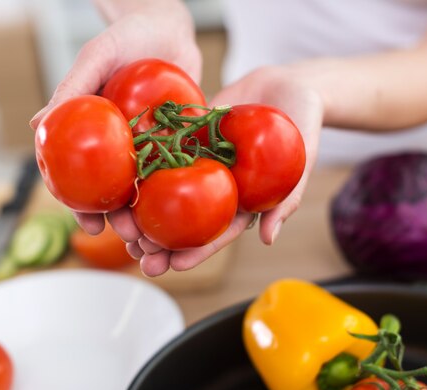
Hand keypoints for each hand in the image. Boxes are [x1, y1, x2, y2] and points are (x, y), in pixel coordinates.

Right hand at [29, 0, 200, 234]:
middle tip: (132, 238)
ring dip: (154, 218)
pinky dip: (186, 193)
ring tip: (160, 239)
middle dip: (124, 222)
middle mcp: (124, 147)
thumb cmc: (128, 36)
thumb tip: (36, 126)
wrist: (171, 26)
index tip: (89, 226)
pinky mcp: (183, 142)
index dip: (83, 206)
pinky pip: (184, 171)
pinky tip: (193, 214)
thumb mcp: (98, 56)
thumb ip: (72, 87)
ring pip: (152, 191)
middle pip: (120, 193)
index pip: (84, 179)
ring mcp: (155, 147)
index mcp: (96, 136)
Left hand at [119, 65, 322, 275]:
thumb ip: (286, 199)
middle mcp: (217, 187)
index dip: (196, 252)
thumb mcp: (302, 162)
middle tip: (141, 256)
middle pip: (187, 220)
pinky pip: (164, 152)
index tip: (175, 266)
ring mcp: (201, 163)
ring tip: (123, 228)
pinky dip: (144, 167)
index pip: (217, 233)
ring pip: (169, 192)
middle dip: (164, 242)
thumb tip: (267, 240)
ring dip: (146, 212)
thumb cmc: (303, 126)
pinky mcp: (190, 138)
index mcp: (242, 201)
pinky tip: (123, 179)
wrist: (288, 86)